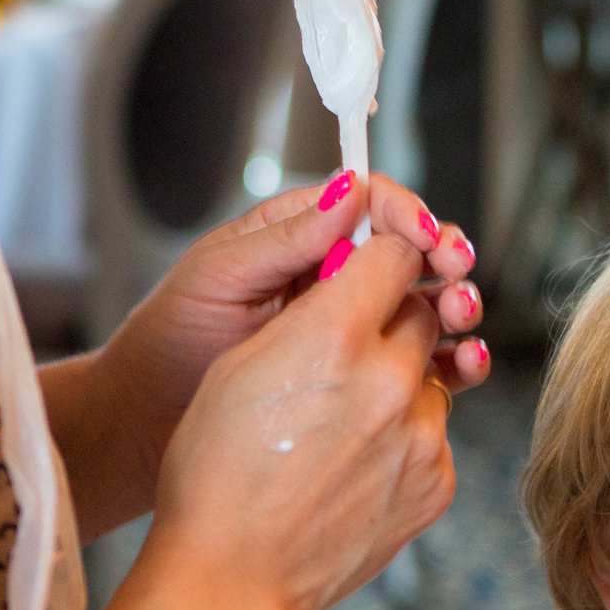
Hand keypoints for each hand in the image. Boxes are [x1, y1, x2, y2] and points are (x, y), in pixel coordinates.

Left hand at [103, 172, 484, 470]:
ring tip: (461, 315)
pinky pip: (417, 363)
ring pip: (423, 305)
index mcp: (300, 236)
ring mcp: (350, 329)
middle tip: (456, 272)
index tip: (424, 237)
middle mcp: (334, 277)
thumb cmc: (170, 341)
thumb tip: (349, 190)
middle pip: (410, 254)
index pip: (370, 206)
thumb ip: (287, 237)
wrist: (148, 419)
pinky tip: (461, 363)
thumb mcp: (221, 275)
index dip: (406, 215)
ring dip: (454, 305)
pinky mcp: (361, 378)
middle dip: (444, 257)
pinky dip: (448, 361)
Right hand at [143, 227, 457, 609]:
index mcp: (334, 336)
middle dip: (392, 319)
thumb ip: (307, 312)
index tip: (373, 264)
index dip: (382, 255)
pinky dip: (404, 440)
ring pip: (431, 379)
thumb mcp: (241, 364)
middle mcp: (391, 380)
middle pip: (423, 314)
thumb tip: (352, 280)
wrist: (234, 575)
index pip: (396, 254)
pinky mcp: (439, 483)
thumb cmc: (215, 470)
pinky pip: (433, 437)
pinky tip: (354, 465)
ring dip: (399, 385)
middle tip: (350, 345)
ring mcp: (422, 437)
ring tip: (341, 422)